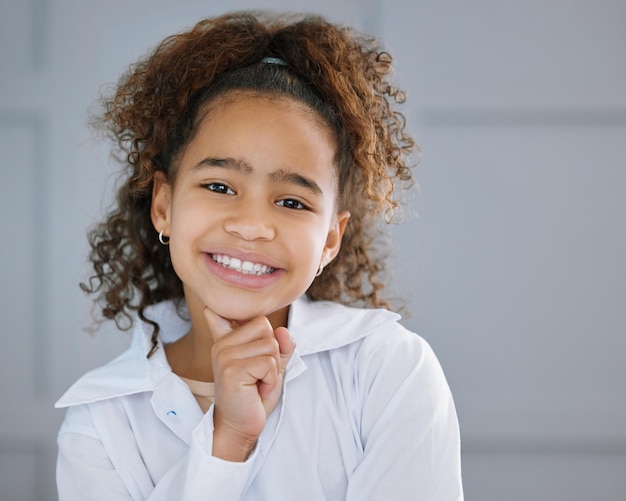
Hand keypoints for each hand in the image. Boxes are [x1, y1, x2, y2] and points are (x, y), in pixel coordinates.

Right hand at [204, 307, 294, 460]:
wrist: (238, 426)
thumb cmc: (254, 396)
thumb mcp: (272, 364)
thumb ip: (281, 344)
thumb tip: (283, 331)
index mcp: (227, 338)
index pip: (255, 317)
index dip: (264, 333)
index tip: (254, 354)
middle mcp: (222, 343)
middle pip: (266, 327)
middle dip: (272, 353)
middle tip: (258, 375)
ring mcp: (225, 355)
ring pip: (270, 344)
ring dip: (272, 368)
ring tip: (257, 383)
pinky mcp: (232, 369)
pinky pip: (268, 363)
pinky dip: (270, 380)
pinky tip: (257, 390)